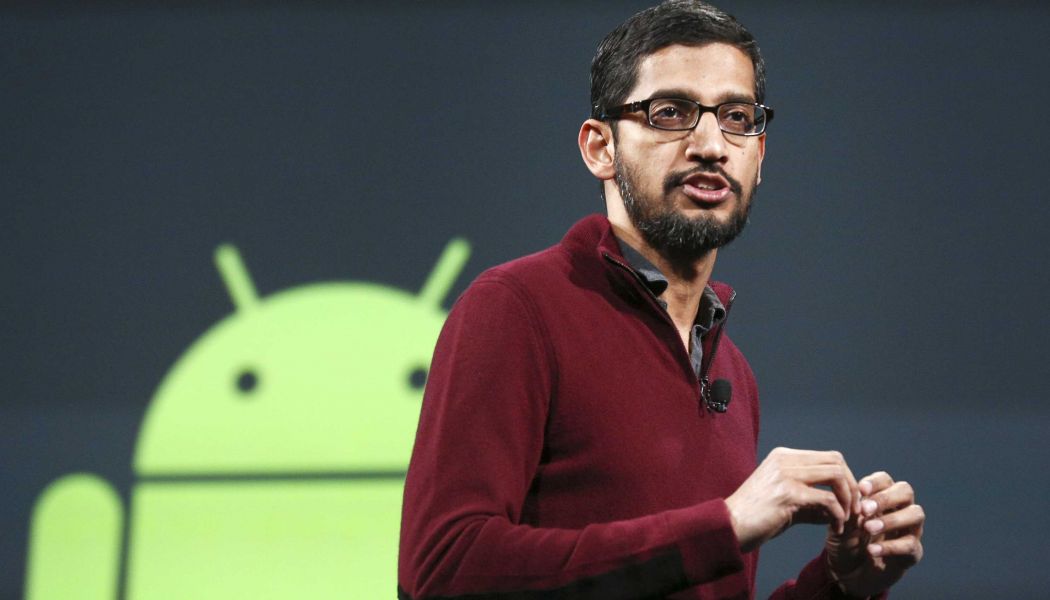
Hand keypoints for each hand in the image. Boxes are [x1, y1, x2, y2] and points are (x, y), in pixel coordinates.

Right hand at [726, 447, 859, 552]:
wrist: (729, 526)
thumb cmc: (755, 517)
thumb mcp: (785, 501)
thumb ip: (811, 502)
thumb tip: (838, 509)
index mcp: (783, 456)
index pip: (829, 457)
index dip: (847, 478)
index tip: (850, 501)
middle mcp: (785, 459)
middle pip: (836, 461)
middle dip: (852, 486)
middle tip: (855, 509)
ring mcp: (786, 474)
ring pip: (836, 475)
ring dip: (848, 499)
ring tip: (847, 518)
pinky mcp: (788, 494)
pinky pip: (828, 500)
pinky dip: (838, 515)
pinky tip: (836, 528)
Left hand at [826, 471, 924, 597]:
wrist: (847, 573)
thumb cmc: (845, 542)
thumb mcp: (841, 524)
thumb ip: (848, 510)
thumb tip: (856, 497)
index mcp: (881, 498)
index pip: (885, 480)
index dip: (875, 482)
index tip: (860, 489)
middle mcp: (900, 509)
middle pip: (905, 491)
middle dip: (886, 498)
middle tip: (866, 509)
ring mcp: (909, 530)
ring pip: (915, 514)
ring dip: (892, 519)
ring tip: (868, 528)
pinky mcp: (912, 553)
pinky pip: (911, 545)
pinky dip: (891, 547)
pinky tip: (872, 550)